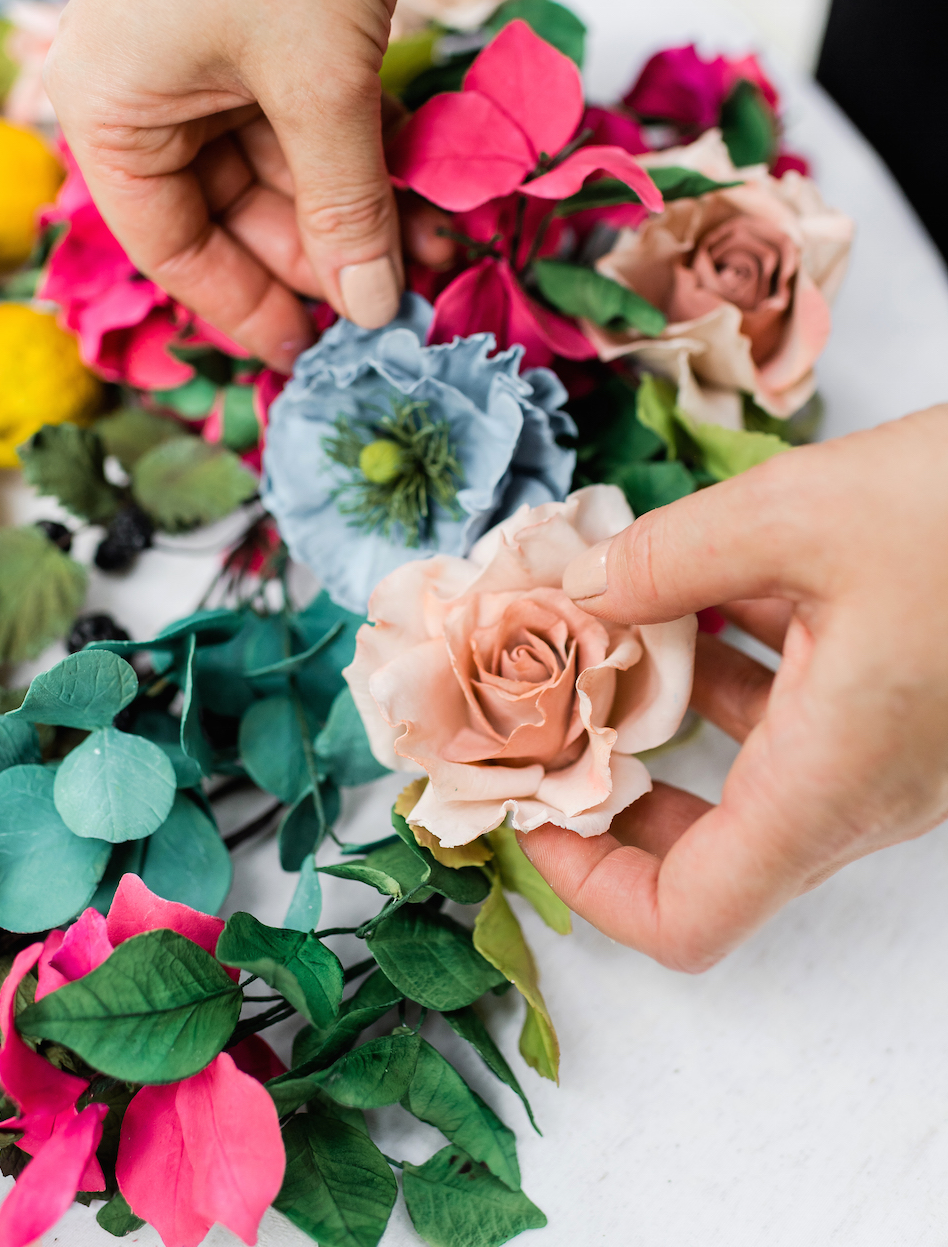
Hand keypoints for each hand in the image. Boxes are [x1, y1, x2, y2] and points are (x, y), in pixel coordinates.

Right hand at [44, 0, 433, 368]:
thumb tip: (369, 307)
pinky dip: (373, 152)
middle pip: (237, 213)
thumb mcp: (318, 85)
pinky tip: (434, 194)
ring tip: (441, 251)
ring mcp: (216, 51)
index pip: (175, 249)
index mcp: (115, 112)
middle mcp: (154, 87)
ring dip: (365, 209)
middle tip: (404, 301)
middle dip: (328, 254)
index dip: (249, 308)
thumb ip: (346, 206)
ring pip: (289, 166)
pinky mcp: (279, 19)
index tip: (319, 353)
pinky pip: (320, 114)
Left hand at [518, 406, 947, 971]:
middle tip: (543, 708)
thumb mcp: (796, 514)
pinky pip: (794, 722)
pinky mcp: (905, 710)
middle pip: (703, 851)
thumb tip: (577, 588)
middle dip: (609, 783)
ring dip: (666, 712)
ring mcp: (889, 758)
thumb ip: (667, 560)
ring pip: (745, 775)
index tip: (527, 806)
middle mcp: (860, 795)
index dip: (588, 882)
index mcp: (828, 783)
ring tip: (601, 632)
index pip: (688, 917)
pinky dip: (729, 672)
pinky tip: (700, 592)